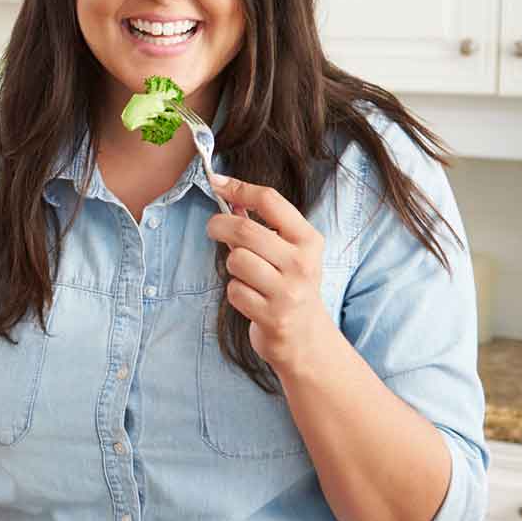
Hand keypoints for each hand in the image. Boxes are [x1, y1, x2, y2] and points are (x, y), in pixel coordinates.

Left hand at [206, 174, 337, 376]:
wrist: (307, 339)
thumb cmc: (291, 287)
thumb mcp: (288, 252)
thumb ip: (263, 225)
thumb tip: (229, 193)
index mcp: (308, 240)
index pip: (270, 201)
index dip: (238, 187)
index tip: (216, 181)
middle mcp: (302, 263)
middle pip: (245, 230)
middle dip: (220, 225)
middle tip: (213, 227)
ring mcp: (288, 291)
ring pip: (237, 261)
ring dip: (232, 266)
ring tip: (246, 275)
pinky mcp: (273, 316)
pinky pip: (235, 291)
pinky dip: (236, 293)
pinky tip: (251, 299)